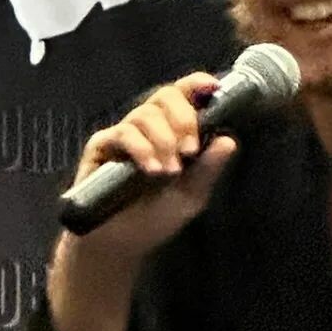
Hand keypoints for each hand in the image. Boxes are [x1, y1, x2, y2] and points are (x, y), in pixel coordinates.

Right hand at [64, 73, 236, 264]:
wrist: (120, 245)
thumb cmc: (154, 219)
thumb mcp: (190, 196)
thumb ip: (208, 169)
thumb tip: (229, 140)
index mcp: (173, 133)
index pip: (184, 97)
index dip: (196, 85)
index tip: (211, 88)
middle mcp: (149, 128)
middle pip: (165, 96)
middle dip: (183, 118)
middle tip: (190, 150)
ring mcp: (125, 135)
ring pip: (145, 114)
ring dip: (163, 139)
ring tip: (169, 171)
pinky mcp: (102, 146)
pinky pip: (123, 133)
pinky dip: (141, 148)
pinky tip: (151, 170)